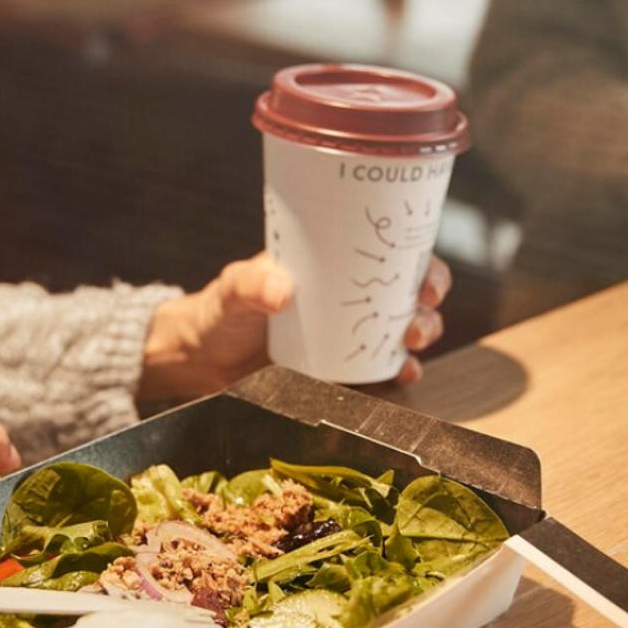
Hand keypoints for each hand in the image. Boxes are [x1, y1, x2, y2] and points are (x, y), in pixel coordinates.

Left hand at [140, 253, 451, 400]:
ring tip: (411, 346)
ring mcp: (347, 334)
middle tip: (420, 314)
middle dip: (427, 303)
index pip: (385, 254)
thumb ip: (252, 284)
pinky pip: (380, 368)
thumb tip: (282, 289)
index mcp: (330, 265)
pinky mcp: (340, 370)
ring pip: (401, 329)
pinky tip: (403, 373)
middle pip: (406, 292)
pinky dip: (399, 370)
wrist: (200, 360)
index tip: (427, 276)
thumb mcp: (233, 290)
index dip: (419, 261)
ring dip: (419, 334)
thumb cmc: (218, 312)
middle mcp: (347, 298)